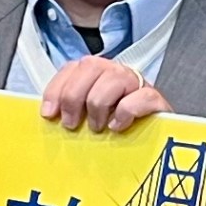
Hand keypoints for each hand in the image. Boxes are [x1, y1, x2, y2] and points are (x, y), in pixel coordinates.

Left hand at [39, 54, 171, 134]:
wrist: (156, 139)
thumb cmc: (119, 129)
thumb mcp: (89, 119)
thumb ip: (71, 111)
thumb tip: (48, 116)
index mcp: (97, 74)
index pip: (72, 68)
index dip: (56, 89)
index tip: (49, 113)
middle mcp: (116, 72)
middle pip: (90, 66)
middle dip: (73, 97)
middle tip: (72, 124)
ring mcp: (137, 83)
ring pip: (112, 78)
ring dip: (98, 107)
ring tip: (98, 127)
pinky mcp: (155, 98)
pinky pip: (139, 97)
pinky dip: (124, 113)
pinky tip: (118, 126)